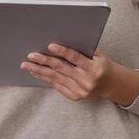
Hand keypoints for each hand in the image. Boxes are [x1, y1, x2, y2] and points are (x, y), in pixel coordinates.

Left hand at [21, 43, 138, 105]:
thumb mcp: (98, 55)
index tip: (50, 45)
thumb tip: (60, 41)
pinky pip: (57, 85)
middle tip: (31, 55)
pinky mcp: (75, 97)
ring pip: (55, 78)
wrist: (112, 85)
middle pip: (61, 69)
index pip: (76, 58)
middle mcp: (87, 81)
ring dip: (39, 71)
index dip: (62, 51)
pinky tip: (36, 72)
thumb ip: (82, 50)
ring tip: (26, 65)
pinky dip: (45, 78)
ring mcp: (80, 91)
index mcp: (94, 69)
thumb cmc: (102, 65)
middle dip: (44, 61)